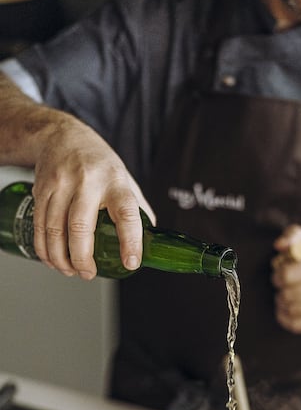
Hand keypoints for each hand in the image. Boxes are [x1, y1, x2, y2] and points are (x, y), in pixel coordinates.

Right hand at [31, 113, 154, 278]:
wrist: (61, 135)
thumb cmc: (98, 163)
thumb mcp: (125, 179)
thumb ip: (138, 209)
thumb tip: (152, 240)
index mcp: (116, 182)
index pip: (127, 213)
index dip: (130, 241)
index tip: (131, 262)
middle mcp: (88, 182)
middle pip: (82, 227)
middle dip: (83, 258)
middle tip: (88, 274)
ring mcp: (62, 184)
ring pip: (56, 229)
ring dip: (61, 258)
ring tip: (70, 271)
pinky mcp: (41, 189)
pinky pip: (40, 225)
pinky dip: (44, 249)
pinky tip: (52, 259)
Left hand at [271, 225, 300, 332]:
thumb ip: (292, 235)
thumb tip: (279, 245)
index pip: (287, 275)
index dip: (277, 275)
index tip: (280, 274)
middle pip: (287, 295)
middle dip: (279, 290)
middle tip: (282, 286)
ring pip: (290, 310)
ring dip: (281, 303)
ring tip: (284, 297)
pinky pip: (296, 325)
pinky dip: (284, 318)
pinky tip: (285, 310)